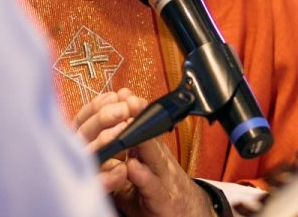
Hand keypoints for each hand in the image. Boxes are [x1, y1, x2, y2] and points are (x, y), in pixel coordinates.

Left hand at [74, 89, 216, 215]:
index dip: (135, 109)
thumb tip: (109, 129)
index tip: (122, 93)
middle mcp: (159, 161)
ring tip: (129, 126)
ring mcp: (163, 178)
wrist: (188, 215)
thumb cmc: (158, 191)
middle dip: (140, 116)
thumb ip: (125, 151)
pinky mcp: (163, 199)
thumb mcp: (140, 169)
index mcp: (151, 152)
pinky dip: (144, 176)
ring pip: (154, 156)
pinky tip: (133, 167)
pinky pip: (153, 186)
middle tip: (127, 101)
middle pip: (150, 134)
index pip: (144, 126)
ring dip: (143, 140)